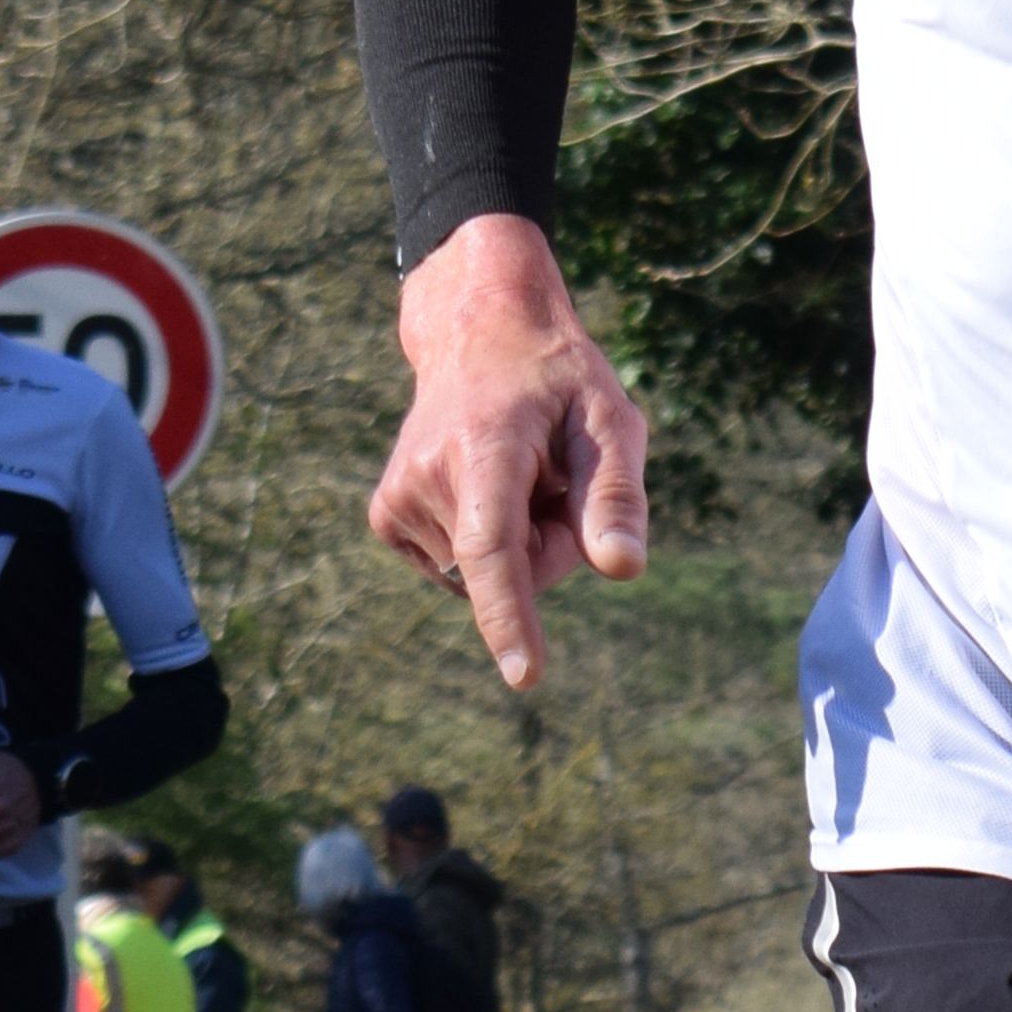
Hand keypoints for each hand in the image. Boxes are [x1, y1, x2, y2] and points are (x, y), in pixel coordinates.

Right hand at [369, 215, 651, 691]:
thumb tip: (624, 568)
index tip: (525, 675)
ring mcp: (397, 500)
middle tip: (554, 473)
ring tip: (517, 469)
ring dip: (521, 537)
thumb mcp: (611, 419)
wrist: (477, 336)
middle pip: (517, 570)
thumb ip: (617, 495)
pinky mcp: (387, 519)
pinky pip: (460, 569)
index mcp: (484, 448)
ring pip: (487, 575)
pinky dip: (487, 542)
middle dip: (553, 542)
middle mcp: (426, 476)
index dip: (512, 616)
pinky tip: (488, 485)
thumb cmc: (558, 381)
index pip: (495, 549)